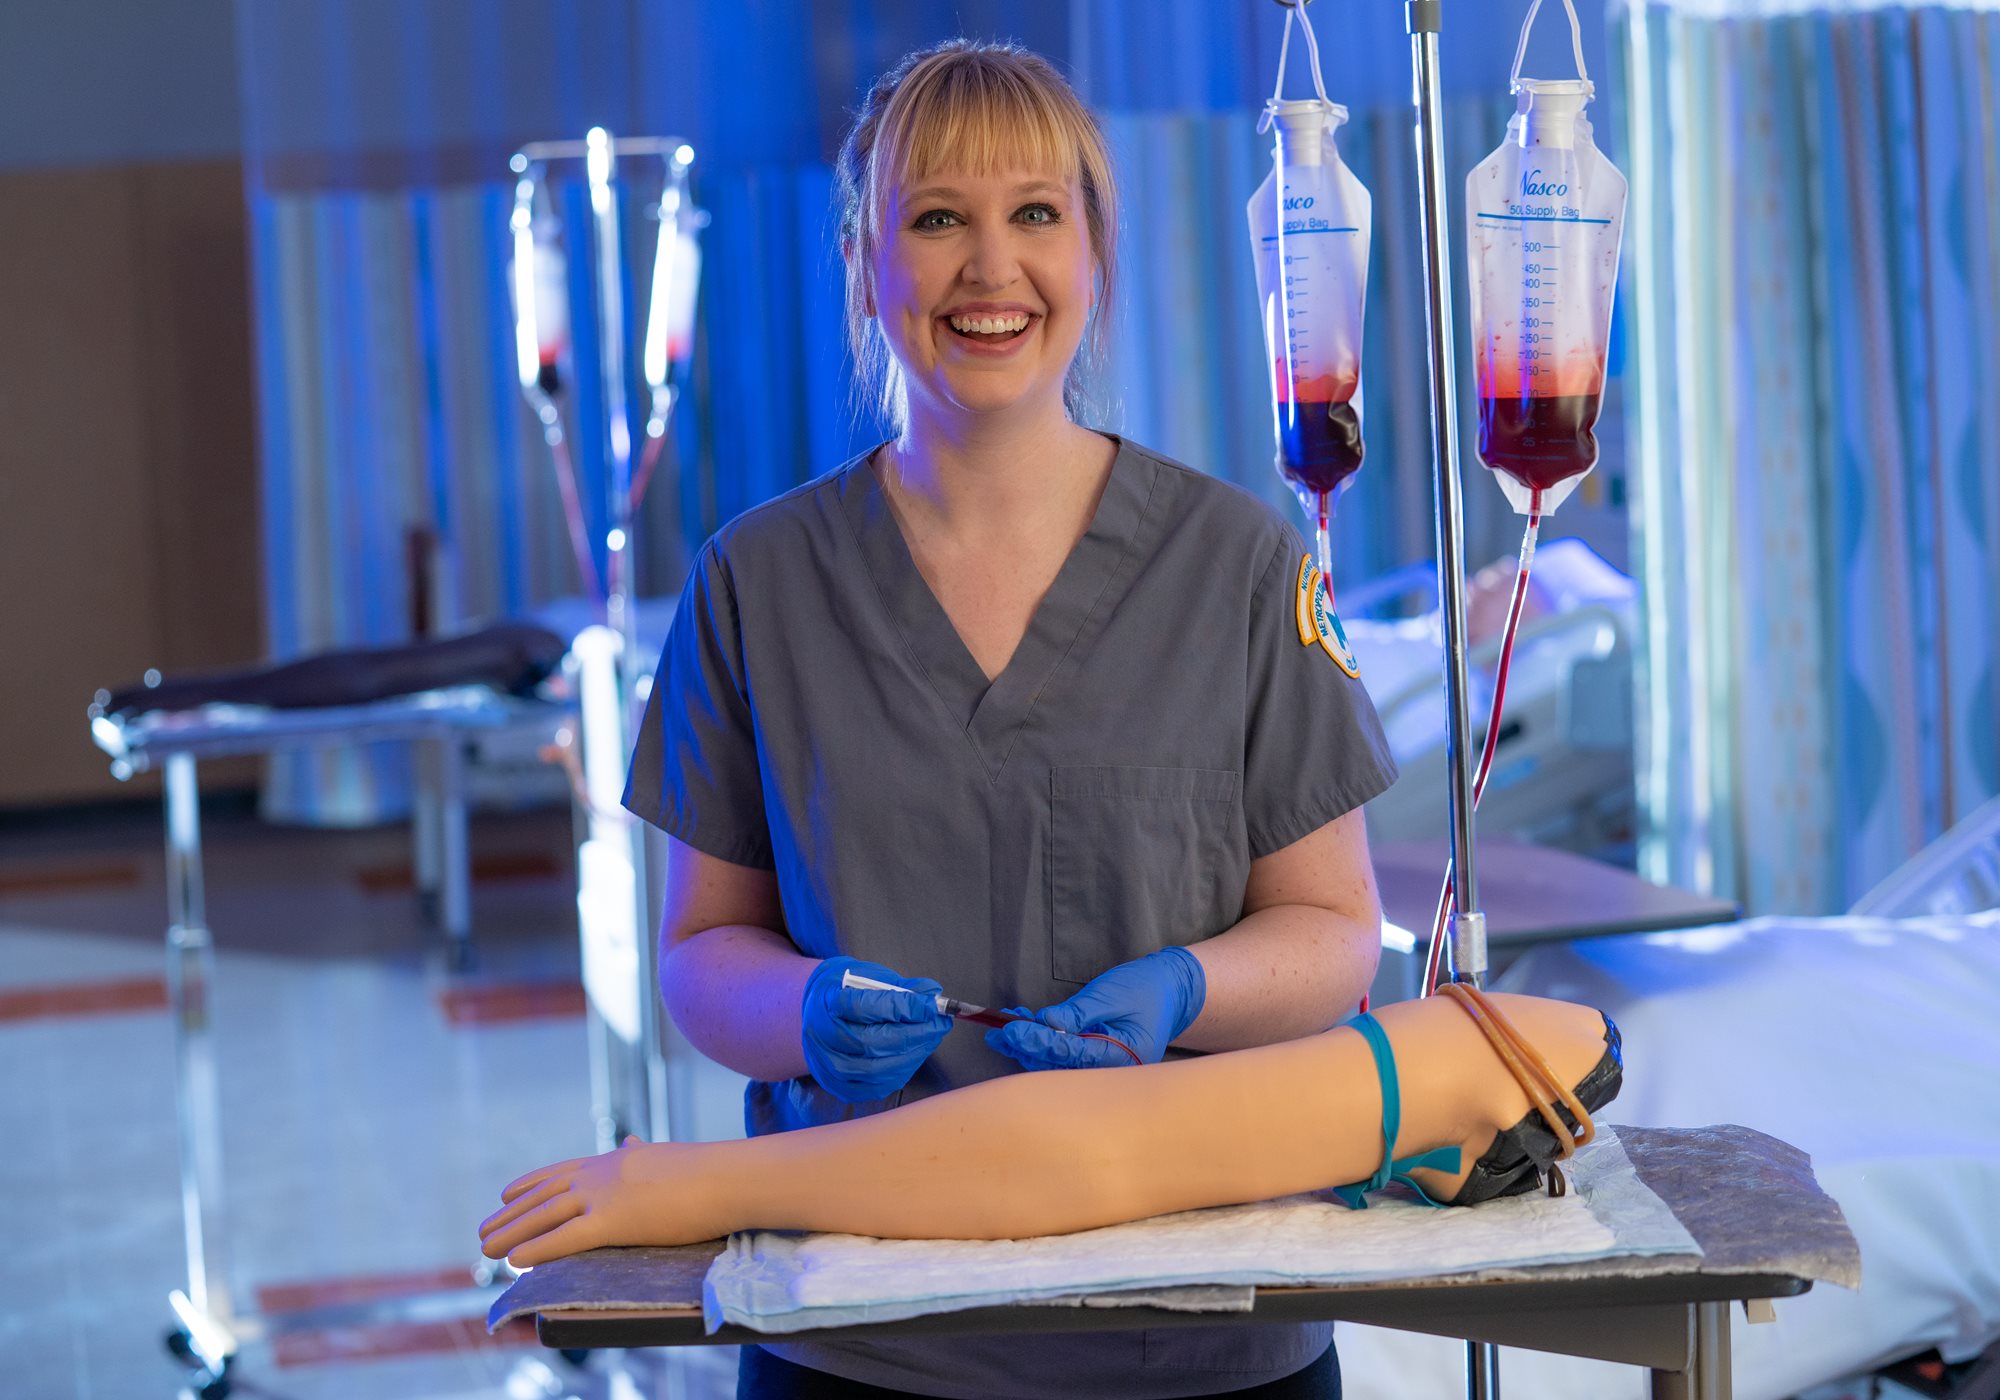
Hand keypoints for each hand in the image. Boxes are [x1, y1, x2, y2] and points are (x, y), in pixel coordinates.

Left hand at [478, 1137, 721, 1266]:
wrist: (730, 1176)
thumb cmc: (710, 1170)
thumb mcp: (665, 1155)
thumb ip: (641, 1153)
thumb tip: (630, 1140)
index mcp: (616, 1160)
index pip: (563, 1171)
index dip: (531, 1183)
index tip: (506, 1192)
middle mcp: (602, 1174)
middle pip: (544, 1195)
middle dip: (510, 1212)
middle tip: (483, 1229)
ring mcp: (606, 1196)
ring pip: (545, 1216)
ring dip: (510, 1232)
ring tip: (484, 1248)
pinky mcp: (615, 1221)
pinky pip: (566, 1238)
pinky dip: (537, 1248)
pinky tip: (515, 1259)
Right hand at [801, 955, 952, 1101]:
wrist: (814, 1014)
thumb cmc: (845, 991)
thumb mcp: (868, 976)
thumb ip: (899, 986)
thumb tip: (932, 995)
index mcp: (826, 1003)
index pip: (867, 1007)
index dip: (905, 1007)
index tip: (932, 1005)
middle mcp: (822, 1037)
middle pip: (873, 1042)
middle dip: (915, 1034)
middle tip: (940, 1024)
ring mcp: (827, 1064)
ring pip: (876, 1069)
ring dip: (912, 1055)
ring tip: (931, 1038)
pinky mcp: (837, 1085)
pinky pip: (875, 1086)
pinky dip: (901, 1072)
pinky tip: (914, 1056)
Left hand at [986, 946, 1206, 1069]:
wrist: (1169, 990)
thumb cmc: (1145, 989)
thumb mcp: (1112, 994)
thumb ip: (1078, 1012)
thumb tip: (1045, 1024)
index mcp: (1125, 1056)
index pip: (1074, 1054)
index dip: (1040, 1042)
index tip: (1013, 1030)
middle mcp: (1113, 1070)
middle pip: (1061, 1066)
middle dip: (1028, 1048)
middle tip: (998, 1033)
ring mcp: (1103, 1068)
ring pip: (1058, 1064)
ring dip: (1029, 1047)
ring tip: (1001, 1030)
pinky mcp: (1093, 1059)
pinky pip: (1064, 1056)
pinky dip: (1041, 1042)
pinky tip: (1021, 1027)